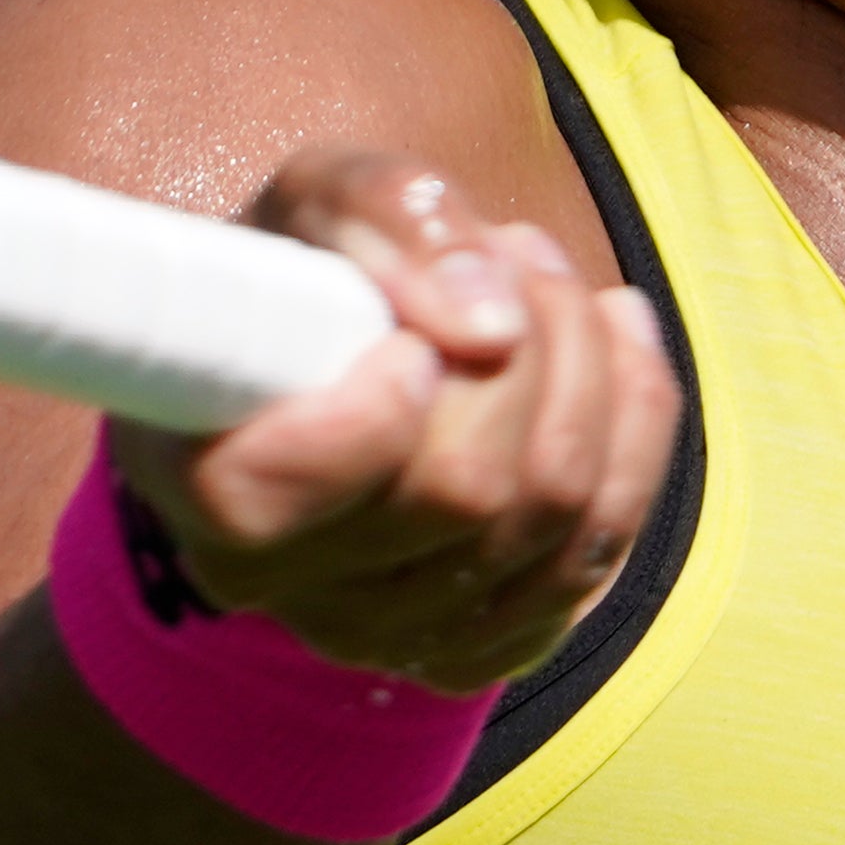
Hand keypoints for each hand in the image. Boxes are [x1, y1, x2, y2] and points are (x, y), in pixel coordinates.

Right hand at [109, 151, 679, 693]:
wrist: (336, 347)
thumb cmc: (314, 269)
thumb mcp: (327, 196)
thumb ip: (395, 222)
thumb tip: (492, 324)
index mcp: (210, 487)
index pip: (304, 487)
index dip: (385, 397)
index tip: (406, 333)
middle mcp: (292, 592)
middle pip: (468, 495)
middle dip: (530, 341)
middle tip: (514, 249)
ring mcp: (392, 636)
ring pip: (557, 520)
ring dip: (591, 366)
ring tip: (553, 281)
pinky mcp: (483, 648)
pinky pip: (602, 551)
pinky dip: (634, 428)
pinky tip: (613, 345)